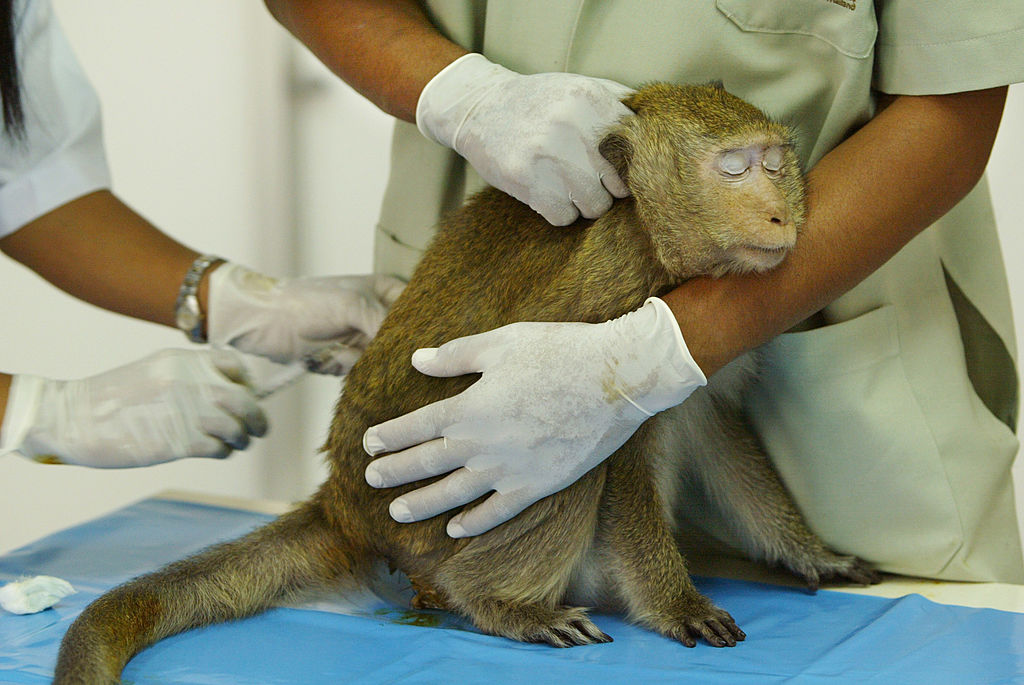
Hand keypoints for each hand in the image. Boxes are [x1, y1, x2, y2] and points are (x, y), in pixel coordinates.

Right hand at [0, 349, 266, 466]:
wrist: (73, 418)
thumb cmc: (114, 400)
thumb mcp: (155, 371)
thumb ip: (190, 376)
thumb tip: (229, 390)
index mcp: (183, 361)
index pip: (236, 366)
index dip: (247, 384)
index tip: (246, 396)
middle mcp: (189, 382)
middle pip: (245, 399)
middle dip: (257, 417)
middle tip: (258, 428)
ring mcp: (185, 412)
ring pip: (238, 426)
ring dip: (242, 438)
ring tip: (235, 442)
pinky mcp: (177, 442)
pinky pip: (219, 448)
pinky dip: (224, 451)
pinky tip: (216, 451)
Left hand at [208, 263, 404, 374]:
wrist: (262, 322)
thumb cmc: (306, 302)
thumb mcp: (352, 306)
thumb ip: (386, 325)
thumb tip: (413, 352)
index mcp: (387, 291)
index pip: (420, 313)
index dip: (421, 331)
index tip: (415, 348)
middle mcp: (379, 315)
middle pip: (404, 343)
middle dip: (387, 352)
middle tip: (365, 351)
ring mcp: (364, 338)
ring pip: (384, 361)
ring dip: (360, 362)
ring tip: (337, 351)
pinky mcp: (348, 358)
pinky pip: (363, 373)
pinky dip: (346, 370)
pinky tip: (327, 358)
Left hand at [362, 298, 705, 536]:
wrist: (615, 381)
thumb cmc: (559, 353)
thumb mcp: (502, 343)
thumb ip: (456, 355)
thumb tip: (418, 359)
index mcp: (468, 407)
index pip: (415, 427)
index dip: (388, 437)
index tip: (369, 444)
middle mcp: (481, 445)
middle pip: (426, 464)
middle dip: (394, 472)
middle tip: (370, 479)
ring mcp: (508, 470)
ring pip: (454, 494)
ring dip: (422, 504)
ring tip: (397, 513)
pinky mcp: (537, 485)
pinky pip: (497, 511)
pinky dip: (474, 522)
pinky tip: (456, 529)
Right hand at [416, 53, 632, 225]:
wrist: (479, 106)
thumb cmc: (539, 102)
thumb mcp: (581, 87)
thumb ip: (621, 104)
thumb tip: (661, 131)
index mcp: (593, 101)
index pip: (637, 153)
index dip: (630, 169)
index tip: (617, 172)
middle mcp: (575, 127)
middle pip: (620, 186)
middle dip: (608, 188)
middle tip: (589, 179)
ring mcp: (550, 156)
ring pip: (594, 207)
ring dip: (584, 203)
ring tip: (566, 185)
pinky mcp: (527, 181)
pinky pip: (564, 217)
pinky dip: (558, 211)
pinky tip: (547, 192)